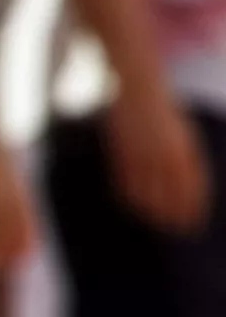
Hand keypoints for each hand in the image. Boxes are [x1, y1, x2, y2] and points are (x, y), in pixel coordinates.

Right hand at [110, 94, 210, 234]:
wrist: (138, 87)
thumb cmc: (162, 110)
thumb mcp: (181, 133)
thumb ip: (183, 157)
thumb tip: (185, 183)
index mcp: (184, 149)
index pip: (192, 186)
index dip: (192, 206)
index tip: (193, 222)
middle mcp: (165, 154)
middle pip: (171, 193)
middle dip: (174, 213)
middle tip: (176, 229)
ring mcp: (142, 154)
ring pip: (148, 191)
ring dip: (154, 210)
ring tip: (157, 223)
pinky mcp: (123, 152)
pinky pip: (127, 181)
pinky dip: (132, 197)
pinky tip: (135, 205)